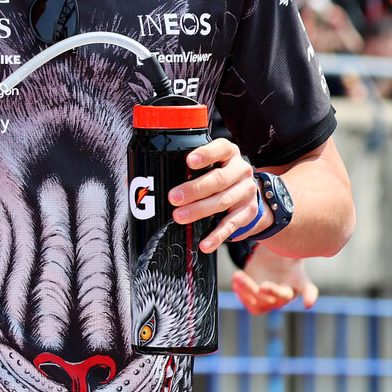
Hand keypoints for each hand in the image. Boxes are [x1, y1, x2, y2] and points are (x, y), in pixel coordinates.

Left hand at [168, 138, 268, 253]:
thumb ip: (184, 166)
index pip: (220, 149)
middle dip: (194, 189)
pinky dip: (217, 235)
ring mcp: (247, 192)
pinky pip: (231, 225)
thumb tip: (140, 179)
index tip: (189, 161)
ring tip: (180, 217)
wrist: (251, 194)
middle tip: (173, 197)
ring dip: (199, 210)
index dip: (205, 154)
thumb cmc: (218, 173)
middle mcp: (241, 170)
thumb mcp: (210, 162)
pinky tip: (204, 243)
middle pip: (219, 179)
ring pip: (223, 201)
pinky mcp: (248, 212)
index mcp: (229, 152)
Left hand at [232, 247, 317, 313]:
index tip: (307, 303)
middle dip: (272, 292)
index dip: (309, 297)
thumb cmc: (283, 255)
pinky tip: (236, 281)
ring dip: (249, 291)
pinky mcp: (257, 302)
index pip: (308, 290)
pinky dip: (242, 295)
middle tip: (262, 286)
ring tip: (238, 276)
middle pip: (282, 297)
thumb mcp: (288, 248)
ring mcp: (272, 300)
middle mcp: (287, 294)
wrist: (270, 262)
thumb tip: (298, 229)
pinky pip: (251, 306)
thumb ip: (291, 245)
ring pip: (263, 303)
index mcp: (299, 281)